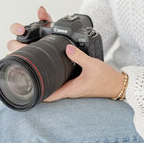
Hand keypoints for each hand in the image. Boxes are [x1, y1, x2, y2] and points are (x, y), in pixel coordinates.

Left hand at [7, 6, 125, 101]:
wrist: (117, 85)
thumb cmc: (106, 79)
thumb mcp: (92, 65)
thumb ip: (79, 56)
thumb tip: (67, 47)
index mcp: (71, 89)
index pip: (49, 95)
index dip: (36, 93)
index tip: (26, 86)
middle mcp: (69, 90)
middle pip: (48, 90)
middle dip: (37, 84)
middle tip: (26, 73)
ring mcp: (72, 87)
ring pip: (54, 85)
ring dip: (46, 80)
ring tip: (35, 69)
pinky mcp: (76, 83)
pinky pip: (62, 81)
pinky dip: (55, 75)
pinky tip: (53, 67)